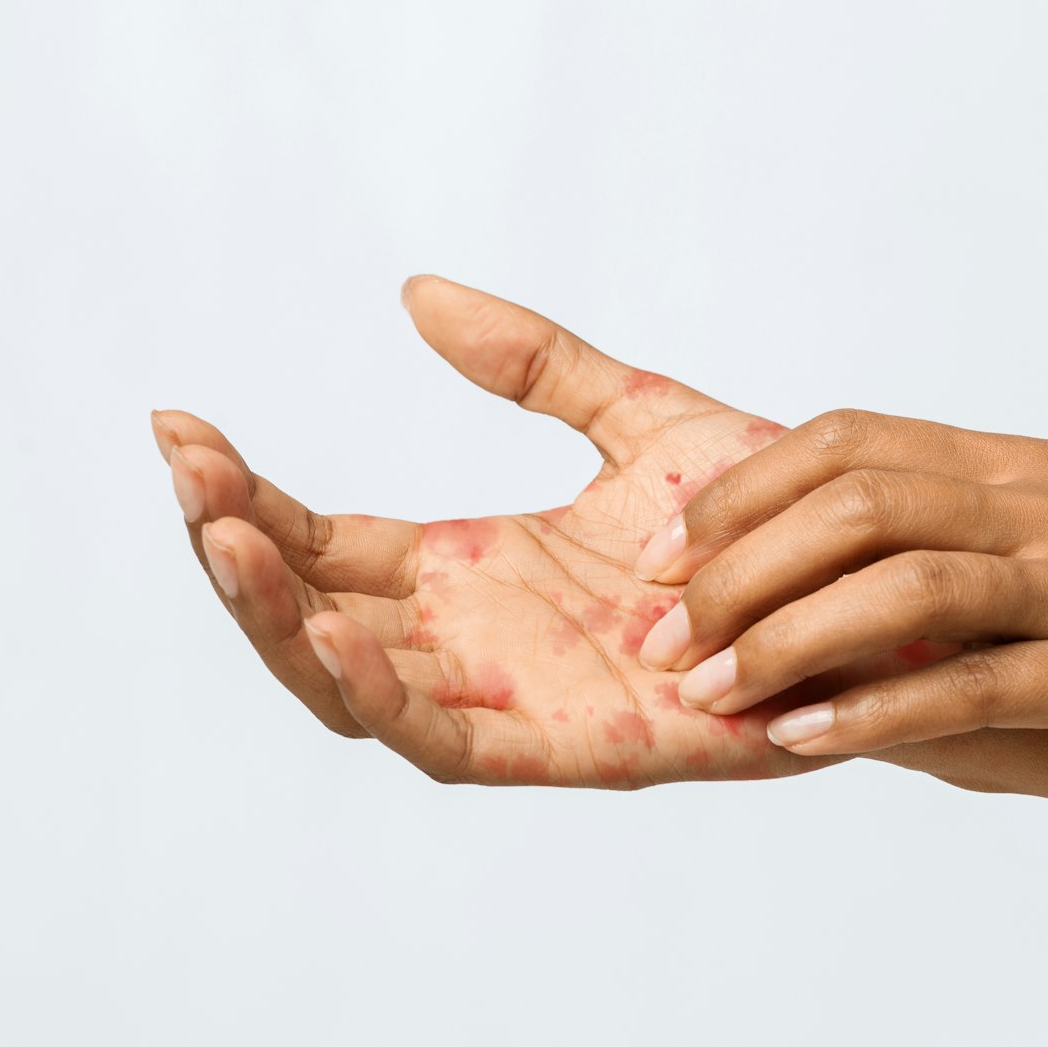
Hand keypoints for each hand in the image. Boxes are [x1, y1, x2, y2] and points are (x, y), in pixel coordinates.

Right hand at [156, 276, 858, 786]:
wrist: (868, 593)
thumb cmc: (763, 527)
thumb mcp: (635, 421)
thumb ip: (535, 365)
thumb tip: (419, 294)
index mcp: (466, 571)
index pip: (320, 542)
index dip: (245, 494)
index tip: (179, 426)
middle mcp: (471, 643)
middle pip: (309, 614)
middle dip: (235, 552)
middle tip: (187, 473)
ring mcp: (511, 702)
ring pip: (351, 685)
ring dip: (277, 623)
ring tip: (225, 539)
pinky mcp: (566, 753)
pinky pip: (443, 740)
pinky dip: (380, 696)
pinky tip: (331, 629)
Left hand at [632, 410, 1047, 757]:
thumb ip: (1024, 521)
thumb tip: (928, 546)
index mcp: (1038, 467)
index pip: (858, 440)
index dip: (750, 488)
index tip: (677, 539)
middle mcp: (1047, 508)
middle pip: (853, 500)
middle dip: (734, 564)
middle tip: (657, 629)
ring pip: (899, 583)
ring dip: (781, 636)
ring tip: (702, 690)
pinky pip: (980, 684)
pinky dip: (879, 709)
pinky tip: (805, 740)